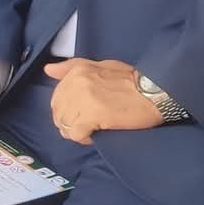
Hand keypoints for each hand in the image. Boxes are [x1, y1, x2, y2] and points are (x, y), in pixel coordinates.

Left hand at [45, 58, 159, 143]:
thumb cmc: (133, 79)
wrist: (155, 91)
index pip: (58, 97)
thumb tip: (48, 69)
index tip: (84, 112)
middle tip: (88, 124)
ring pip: (65, 125)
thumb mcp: (102, 65)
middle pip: (59, 112)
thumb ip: (73, 67)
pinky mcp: (92, 116)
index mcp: (78, 71)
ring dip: (77, 131)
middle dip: (70, 121)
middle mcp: (77, 84)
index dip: (69, 109)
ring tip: (93, 130)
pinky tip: (96, 135)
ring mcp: (83, 100)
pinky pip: (76, 134)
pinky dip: (84, 138)